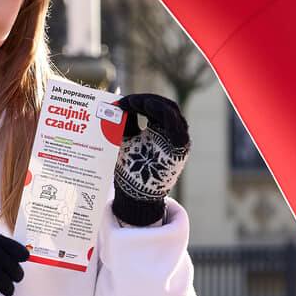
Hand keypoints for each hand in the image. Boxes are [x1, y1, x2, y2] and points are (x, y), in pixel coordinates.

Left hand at [112, 93, 190, 226]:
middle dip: (145, 100)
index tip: (118, 103)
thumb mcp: (123, 141)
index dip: (137, 101)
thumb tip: (114, 102)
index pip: (152, 106)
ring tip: (136, 102)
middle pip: (163, 106)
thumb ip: (122, 122)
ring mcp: (176, 140)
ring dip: (154, 104)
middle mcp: (169, 133)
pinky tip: (150, 108)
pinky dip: (165, 115)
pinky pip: (178, 127)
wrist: (134, 195)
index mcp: (156, 129)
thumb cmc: (128, 169)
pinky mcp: (180, 149)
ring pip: (172, 112)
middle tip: (127, 101)